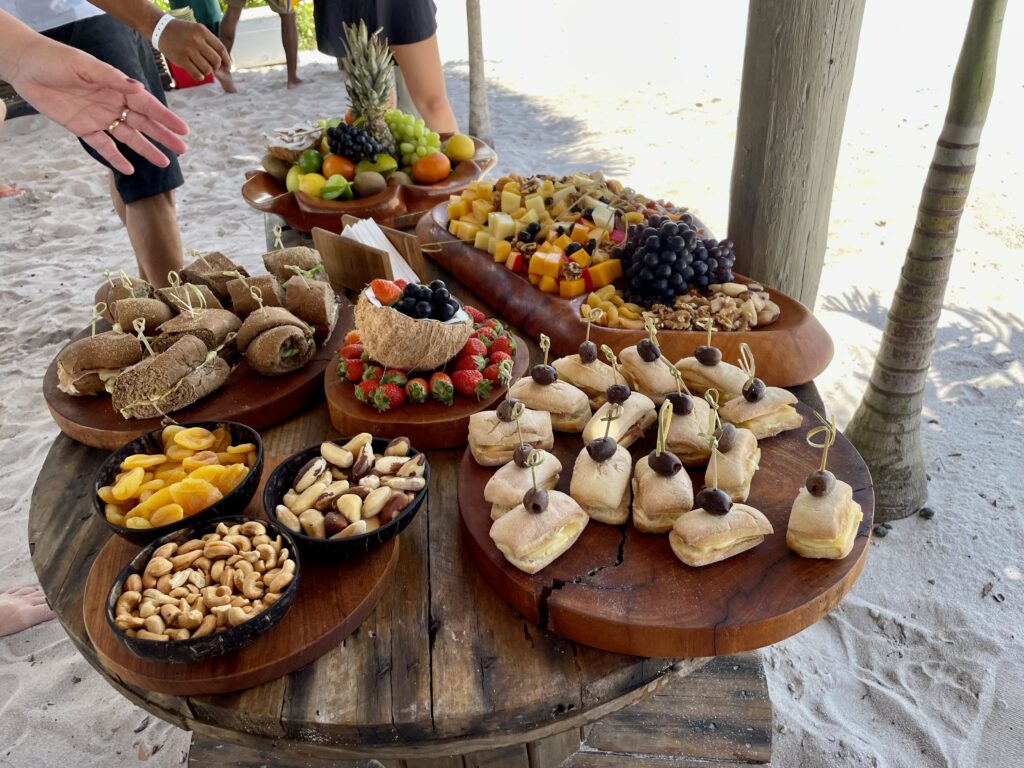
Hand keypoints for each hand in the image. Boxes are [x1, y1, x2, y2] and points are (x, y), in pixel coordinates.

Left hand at [9, 40, 188, 173]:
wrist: (26, 66)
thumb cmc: (56, 59)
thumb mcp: (85, 66)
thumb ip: (112, 79)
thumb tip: (139, 89)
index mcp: (117, 87)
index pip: (147, 105)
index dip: (166, 117)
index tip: (183, 130)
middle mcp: (112, 104)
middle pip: (143, 123)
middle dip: (163, 136)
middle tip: (182, 149)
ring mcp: (99, 117)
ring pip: (129, 137)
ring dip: (146, 149)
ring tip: (164, 162)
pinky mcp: (83, 129)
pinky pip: (103, 146)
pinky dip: (115, 159)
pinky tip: (129, 169)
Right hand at [158, 19, 232, 89]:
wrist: (161, 29)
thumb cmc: (183, 32)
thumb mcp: (198, 31)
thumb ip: (210, 42)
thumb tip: (225, 62)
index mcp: (202, 31)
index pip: (221, 49)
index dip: (227, 60)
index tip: (228, 66)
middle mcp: (196, 40)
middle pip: (216, 60)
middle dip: (216, 67)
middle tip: (213, 68)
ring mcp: (188, 50)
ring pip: (207, 69)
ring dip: (207, 72)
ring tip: (203, 69)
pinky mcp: (180, 59)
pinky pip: (197, 74)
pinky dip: (200, 76)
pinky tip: (198, 74)